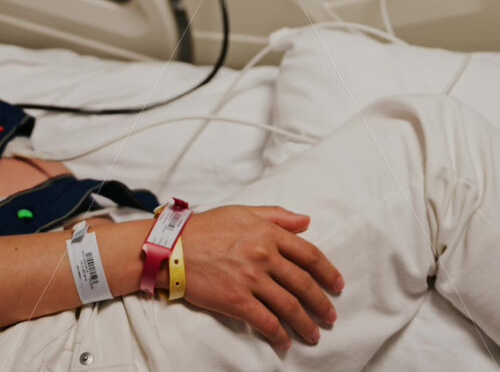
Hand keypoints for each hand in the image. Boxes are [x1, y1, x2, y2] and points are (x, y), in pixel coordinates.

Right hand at [181, 205, 343, 351]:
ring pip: (289, 306)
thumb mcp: (244, 212)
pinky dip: (279, 335)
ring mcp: (251, 279)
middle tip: (331, 316)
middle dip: (321, 303)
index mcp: (268, 233)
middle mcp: (264, 255)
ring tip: (314, 334)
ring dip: (305, 324)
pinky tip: (284, 342)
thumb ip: (277, 216)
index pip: (309, 254)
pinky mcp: (237, 301)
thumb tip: (306, 221)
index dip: (327, 272)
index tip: (337, 284)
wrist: (173, 247)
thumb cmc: (207, 227)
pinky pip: (265, 322)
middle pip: (303, 283)